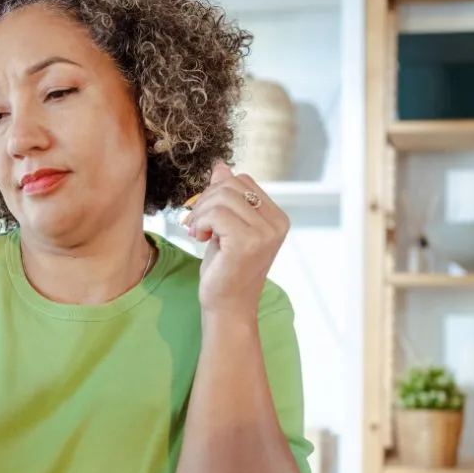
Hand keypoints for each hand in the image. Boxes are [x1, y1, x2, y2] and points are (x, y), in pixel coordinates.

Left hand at [182, 162, 288, 317]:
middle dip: (206, 201)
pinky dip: (201, 222)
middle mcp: (277, 224)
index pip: (243, 181)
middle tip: (196, 224)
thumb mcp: (226, 227)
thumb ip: (227, 198)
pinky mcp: (247, 243)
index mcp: (277, 218)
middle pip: (232, 185)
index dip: (217, 192)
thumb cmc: (226, 269)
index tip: (206, 216)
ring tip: (197, 232)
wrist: (227, 307)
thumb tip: (221, 166)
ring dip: (201, 213)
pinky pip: (217, 214)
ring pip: (222, 197)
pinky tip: (199, 237)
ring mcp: (265, 234)